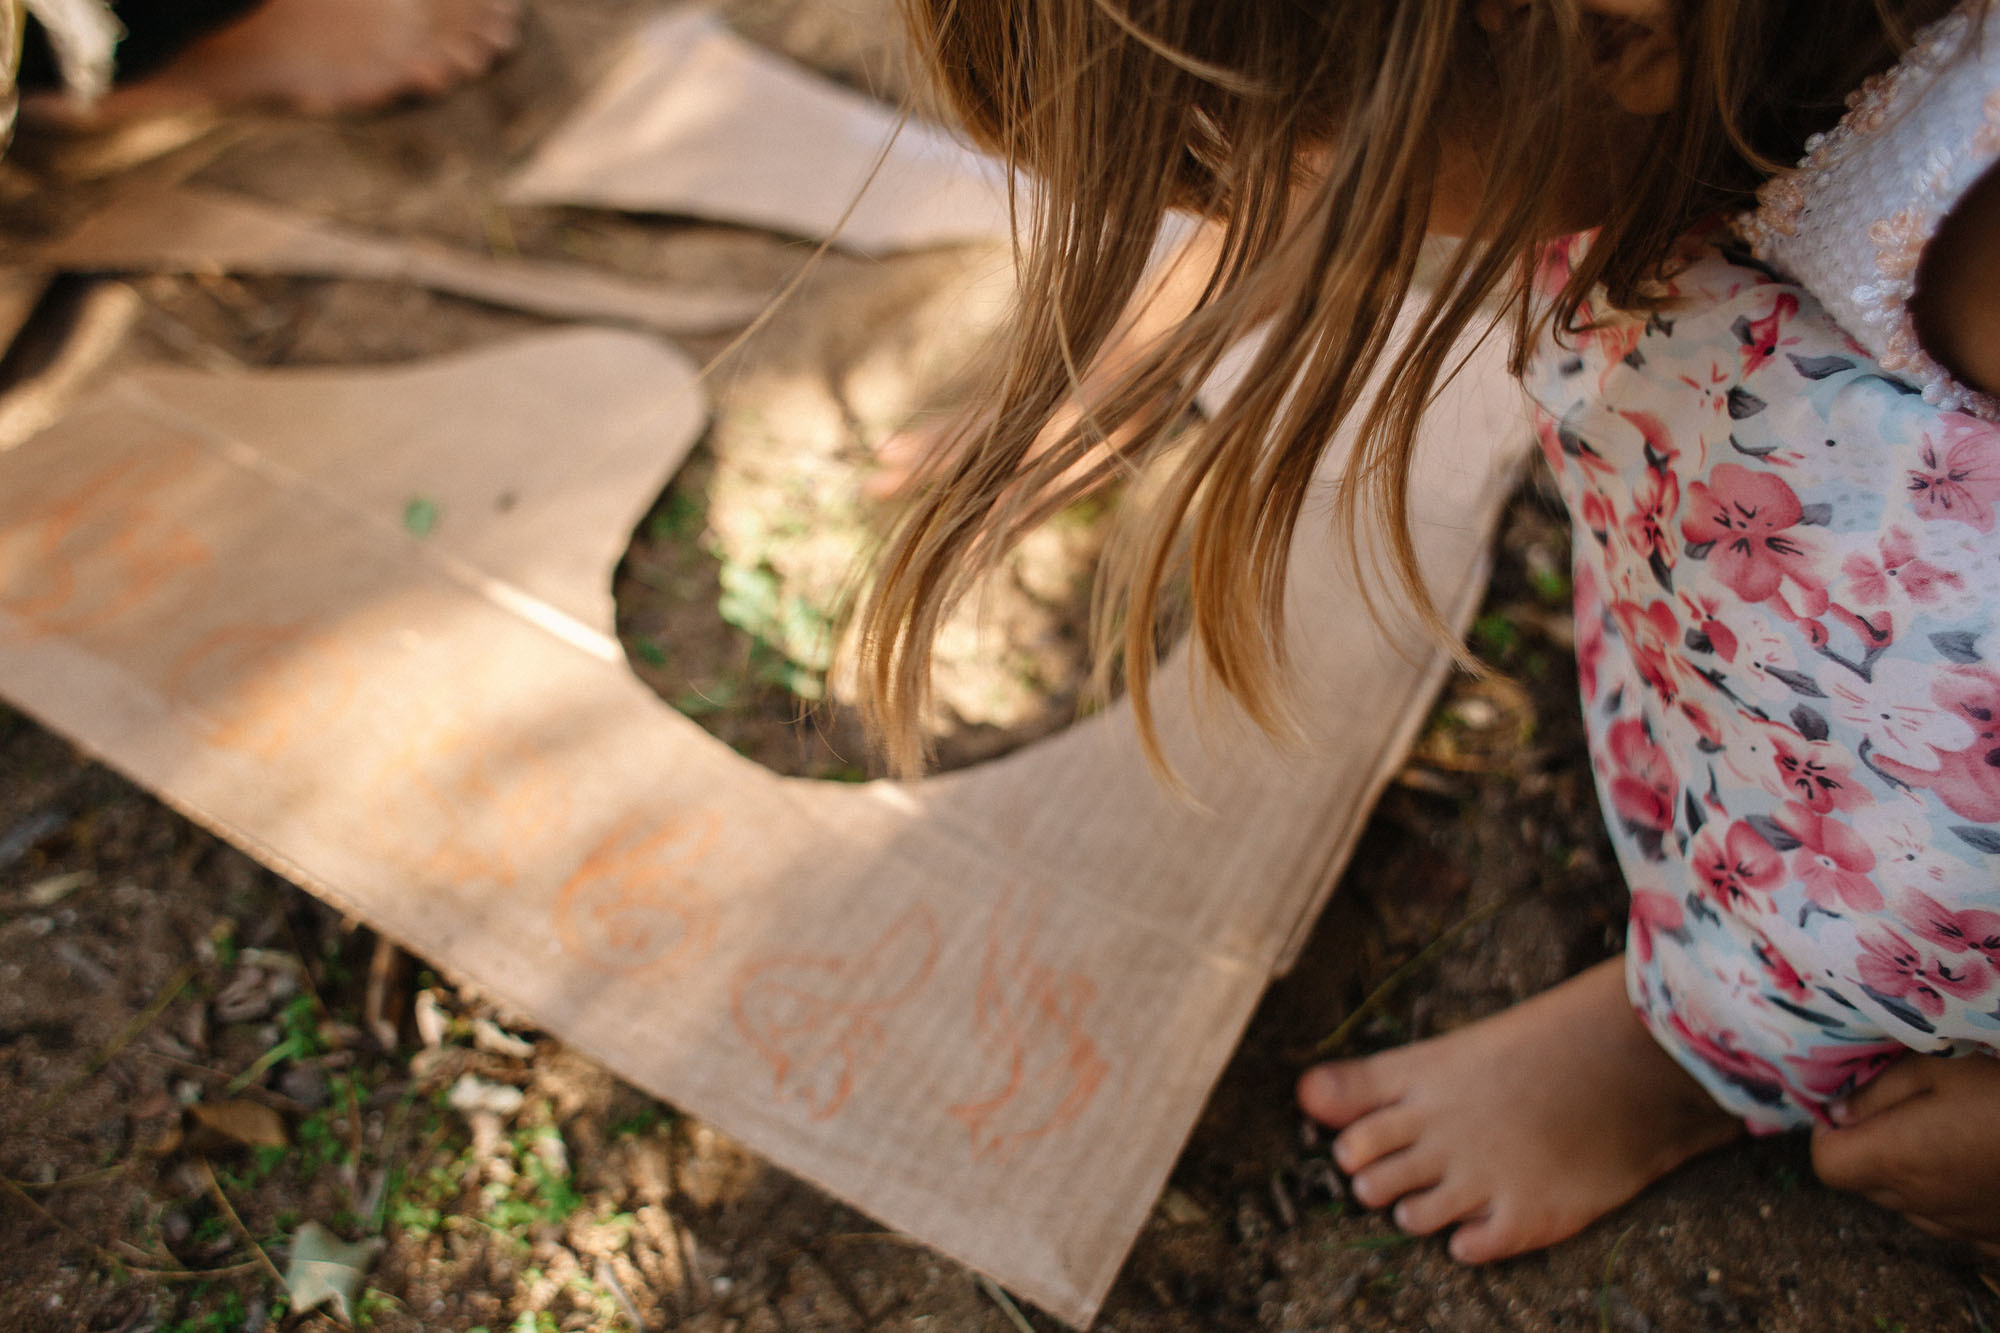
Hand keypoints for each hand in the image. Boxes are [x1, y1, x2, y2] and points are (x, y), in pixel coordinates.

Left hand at [1811, 1052, 1999, 1255]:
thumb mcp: (1938, 1064)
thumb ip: (1878, 1091)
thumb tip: (1838, 1113)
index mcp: (1899, 1159)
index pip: (1828, 1166)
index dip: (1829, 1134)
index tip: (1852, 1106)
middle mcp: (1926, 1203)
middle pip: (1867, 1185)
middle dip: (1870, 1148)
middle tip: (1904, 1109)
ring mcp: (1967, 1226)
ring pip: (1911, 1207)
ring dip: (1912, 1174)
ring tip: (1949, 1131)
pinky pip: (1957, 1223)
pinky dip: (1954, 1197)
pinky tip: (1980, 1162)